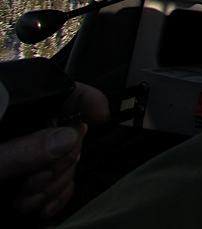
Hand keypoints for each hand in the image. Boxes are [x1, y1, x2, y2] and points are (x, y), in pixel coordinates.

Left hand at [0, 83, 108, 216]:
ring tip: (26, 201)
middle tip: (35, 184)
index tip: (99, 116)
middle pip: (66, 128)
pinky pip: (58, 176)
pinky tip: (39, 206)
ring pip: (65, 156)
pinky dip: (55, 192)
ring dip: (54, 182)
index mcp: (8, 108)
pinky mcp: (24, 170)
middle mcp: (18, 122)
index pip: (56, 89)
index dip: (83, 98)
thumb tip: (65, 137)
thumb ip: (18, 151)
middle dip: (58, 160)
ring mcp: (23, 147)